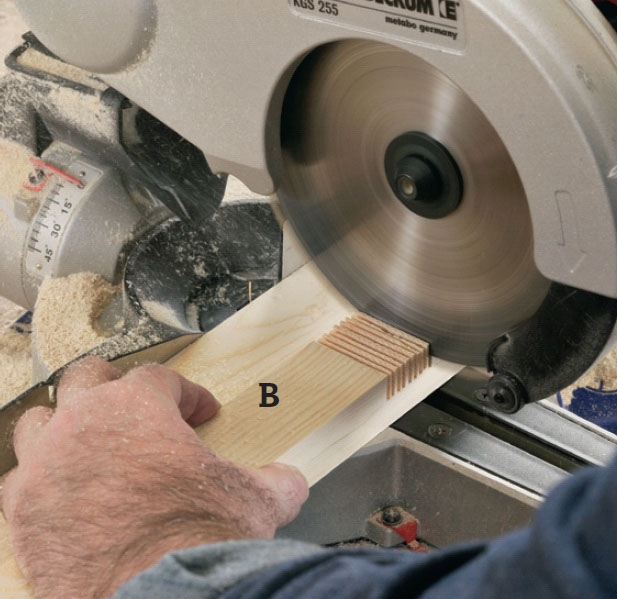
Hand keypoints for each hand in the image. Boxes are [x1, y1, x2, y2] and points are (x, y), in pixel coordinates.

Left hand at [1, 357, 307, 598]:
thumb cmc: (200, 540)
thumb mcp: (256, 500)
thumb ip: (276, 479)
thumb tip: (289, 481)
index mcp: (138, 407)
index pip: (161, 377)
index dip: (188, 393)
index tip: (202, 413)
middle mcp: (83, 424)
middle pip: (86, 377)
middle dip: (114, 385)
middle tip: (135, 405)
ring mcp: (46, 467)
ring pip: (38, 421)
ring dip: (64, 426)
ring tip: (89, 444)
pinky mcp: (24, 513)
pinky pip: (20, 480)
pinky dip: (41, 481)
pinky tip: (66, 495)